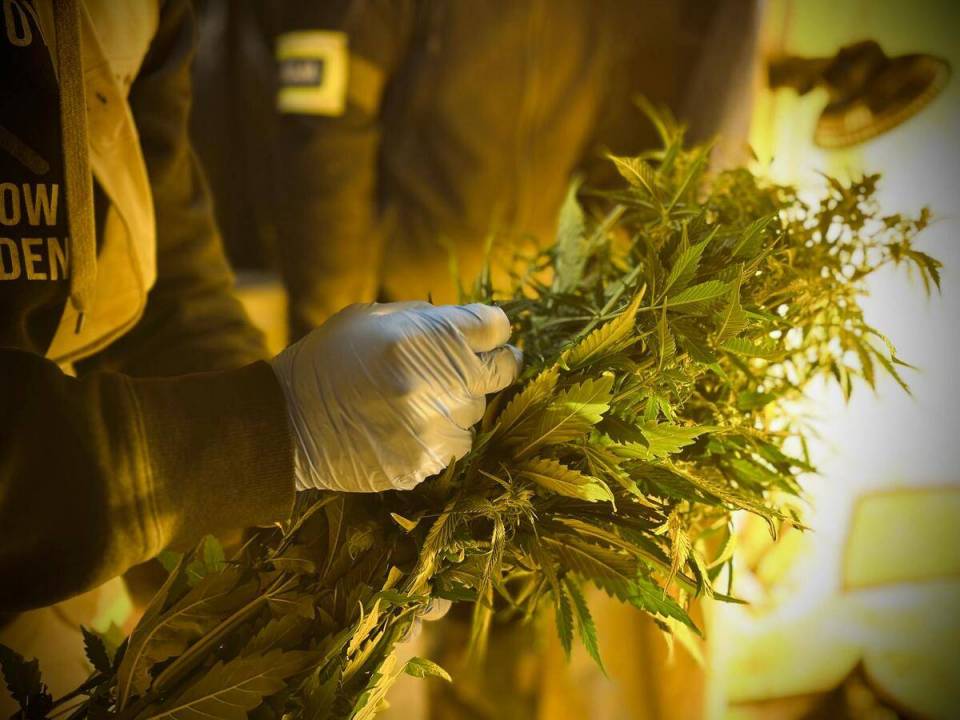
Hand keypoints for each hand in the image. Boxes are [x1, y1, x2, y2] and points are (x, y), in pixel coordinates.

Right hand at [271, 302, 521, 491]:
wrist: (288, 422)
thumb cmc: (329, 360)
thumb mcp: (372, 318)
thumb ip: (426, 318)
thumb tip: (470, 323)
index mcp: (430, 336)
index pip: (496, 326)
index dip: (493, 329)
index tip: (488, 334)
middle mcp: (443, 380)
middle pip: (503, 369)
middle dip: (493, 363)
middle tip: (477, 365)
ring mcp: (438, 425)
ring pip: (478, 409)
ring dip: (459, 402)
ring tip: (420, 399)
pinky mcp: (429, 460)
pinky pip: (457, 442)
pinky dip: (442, 433)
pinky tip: (409, 425)